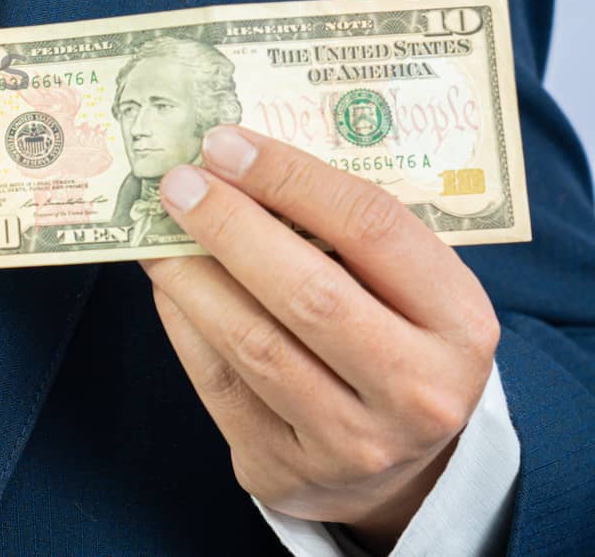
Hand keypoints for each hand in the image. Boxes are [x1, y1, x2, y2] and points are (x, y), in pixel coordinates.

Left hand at [140, 125, 499, 550]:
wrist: (398, 470)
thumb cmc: (393, 343)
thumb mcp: (410, 292)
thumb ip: (348, 235)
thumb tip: (237, 162)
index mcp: (459, 325)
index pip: (374, 229)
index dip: (291, 177)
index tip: (225, 143)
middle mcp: (416, 391)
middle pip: (309, 292)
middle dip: (231, 226)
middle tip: (178, 182)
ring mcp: (352, 442)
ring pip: (252, 344)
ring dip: (190, 276)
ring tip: (155, 231)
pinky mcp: (286, 469)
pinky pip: (217, 384)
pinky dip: (182, 323)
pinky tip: (165, 284)